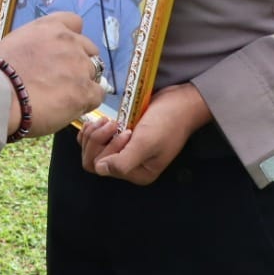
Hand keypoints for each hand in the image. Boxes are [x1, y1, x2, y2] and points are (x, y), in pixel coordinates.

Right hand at [0, 12, 102, 138]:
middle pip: (89, 49)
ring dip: (83, 83)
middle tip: (63, 79)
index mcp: (49, 27)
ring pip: (94, 73)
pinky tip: (71, 108)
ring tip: (64, 97)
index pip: (74, 22)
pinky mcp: (85, 91)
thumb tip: (36, 56)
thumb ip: (33, 44)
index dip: (72, 38)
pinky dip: (87, 102)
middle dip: (79, 62)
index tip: (64, 51)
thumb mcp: (12, 43)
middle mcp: (68, 41)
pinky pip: (97, 95)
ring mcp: (79, 65)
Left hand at [77, 82, 212, 184]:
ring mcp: (124, 150)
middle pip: (94, 159)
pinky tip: (102, 119)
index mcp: (138, 173)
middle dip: (97, 140)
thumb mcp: (146, 143)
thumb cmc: (166, 122)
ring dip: (95, 132)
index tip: (122, 130)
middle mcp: (129, 165)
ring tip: (110, 120)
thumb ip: (123, 162)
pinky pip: (97, 137)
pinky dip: (95, 128)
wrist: (180, 101)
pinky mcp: (121, 136)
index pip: (103, 168)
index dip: (106, 148)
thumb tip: (100, 169)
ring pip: (93, 147)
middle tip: (112, 122)